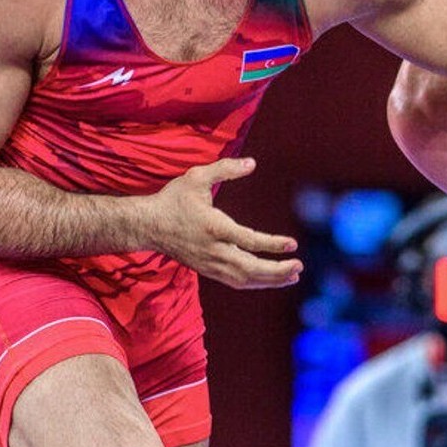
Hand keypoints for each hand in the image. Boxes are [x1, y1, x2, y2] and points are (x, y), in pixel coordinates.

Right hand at [148, 157, 302, 288]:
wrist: (147, 225)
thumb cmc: (173, 199)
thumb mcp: (197, 177)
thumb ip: (225, 169)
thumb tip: (252, 163)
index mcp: (214, 228)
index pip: (249, 241)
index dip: (273, 245)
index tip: (293, 244)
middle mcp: (214, 250)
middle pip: (250, 268)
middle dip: (277, 270)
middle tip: (299, 267)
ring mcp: (209, 263)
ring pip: (244, 279)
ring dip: (270, 280)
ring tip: (293, 276)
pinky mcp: (206, 270)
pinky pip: (235, 281)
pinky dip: (255, 282)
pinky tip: (270, 280)